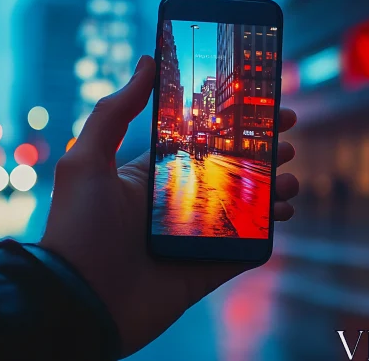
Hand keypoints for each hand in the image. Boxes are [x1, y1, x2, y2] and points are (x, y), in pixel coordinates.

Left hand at [41, 55, 298, 356]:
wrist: (80, 304)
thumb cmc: (78, 229)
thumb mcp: (86, 161)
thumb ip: (114, 112)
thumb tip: (145, 63)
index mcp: (151, 175)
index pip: (200, 141)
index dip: (230, 125)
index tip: (259, 107)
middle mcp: (176, 202)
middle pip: (230, 170)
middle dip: (261, 153)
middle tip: (287, 139)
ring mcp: (194, 236)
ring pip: (245, 206)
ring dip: (272, 188)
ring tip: (290, 177)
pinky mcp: (208, 267)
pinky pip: (247, 246)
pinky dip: (269, 230)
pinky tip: (283, 213)